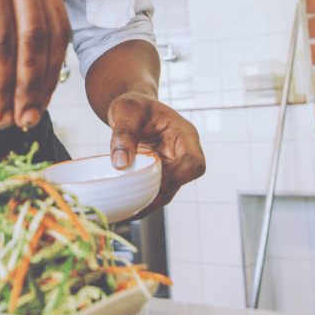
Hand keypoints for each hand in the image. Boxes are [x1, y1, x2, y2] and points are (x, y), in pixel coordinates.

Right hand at [0, 0, 70, 128]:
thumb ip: (19, 27)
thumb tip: (36, 91)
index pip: (56, 27)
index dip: (52, 72)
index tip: (43, 103)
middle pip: (34, 38)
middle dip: (30, 87)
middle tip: (26, 119)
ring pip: (2, 47)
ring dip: (2, 91)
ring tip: (0, 118)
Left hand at [107, 93, 204, 217]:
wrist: (132, 108)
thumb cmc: (134, 104)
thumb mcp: (127, 109)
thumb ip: (124, 132)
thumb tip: (120, 164)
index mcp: (184, 135)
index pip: (194, 162)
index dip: (179, 177)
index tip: (156, 182)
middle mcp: (182, 153)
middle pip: (181, 182)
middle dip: (159, 194)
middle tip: (133, 202)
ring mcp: (171, 166)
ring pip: (167, 192)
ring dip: (148, 202)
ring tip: (126, 210)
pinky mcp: (158, 174)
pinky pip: (154, 192)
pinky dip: (141, 201)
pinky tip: (124, 208)